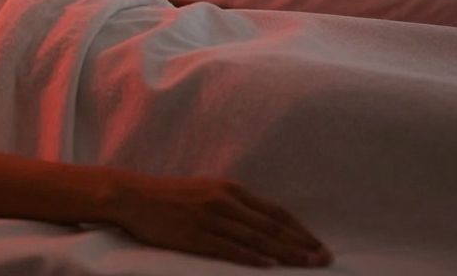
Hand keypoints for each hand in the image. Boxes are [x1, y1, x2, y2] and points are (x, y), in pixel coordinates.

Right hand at [111, 175, 331, 267]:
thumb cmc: (168, 196)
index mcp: (229, 189)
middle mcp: (223, 201)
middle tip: (325, 259)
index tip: (319, 245)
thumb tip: (262, 224)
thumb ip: (232, 205)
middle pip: (271, 226)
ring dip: (284, 253)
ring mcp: (209, 218)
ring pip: (255, 238)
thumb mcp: (205, 191)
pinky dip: (250, 257)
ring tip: (307, 265)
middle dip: (301, 244)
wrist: (131, 196)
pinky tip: (268, 266)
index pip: (274, 212)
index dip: (300, 230)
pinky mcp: (194, 234)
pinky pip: (228, 248)